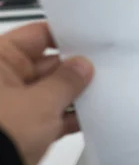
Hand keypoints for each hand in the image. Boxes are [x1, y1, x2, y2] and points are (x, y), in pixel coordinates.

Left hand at [0, 22, 93, 164]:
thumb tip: (82, 66)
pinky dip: (67, 117)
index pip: (37, 36)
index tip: (92, 42)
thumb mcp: (40, 102)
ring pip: (50, 91)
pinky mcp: (20, 128)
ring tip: (101, 94)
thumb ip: (67, 80)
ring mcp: (12, 104)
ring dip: (74, 95)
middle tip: (103, 71)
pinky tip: (91, 117)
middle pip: (46, 64)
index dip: (66, 38)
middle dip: (75, 70)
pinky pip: (50, 115)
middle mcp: (2, 79)